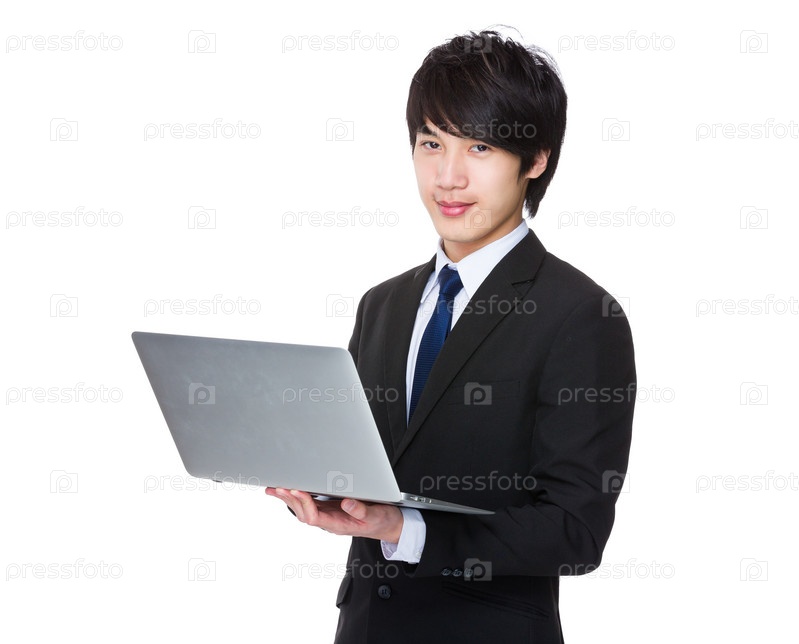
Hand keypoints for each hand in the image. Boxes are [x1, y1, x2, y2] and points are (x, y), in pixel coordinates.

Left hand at [265, 487, 403, 542]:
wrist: (388, 525)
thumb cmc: (383, 521)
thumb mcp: (376, 516)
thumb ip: (362, 511)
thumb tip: (347, 503)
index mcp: (339, 525)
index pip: (316, 517)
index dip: (304, 504)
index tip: (297, 490)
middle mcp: (330, 521)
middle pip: (304, 513)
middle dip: (291, 499)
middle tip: (278, 487)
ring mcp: (329, 516)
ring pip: (304, 509)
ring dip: (289, 499)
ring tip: (275, 488)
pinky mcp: (330, 508)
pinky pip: (310, 504)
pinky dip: (298, 496)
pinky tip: (289, 490)